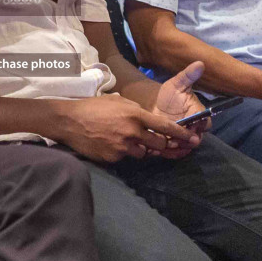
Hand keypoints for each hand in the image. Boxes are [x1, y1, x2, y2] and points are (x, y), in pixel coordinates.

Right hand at [58, 94, 201, 163]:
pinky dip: (122, 153)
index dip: (181, 134)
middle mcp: (132, 132)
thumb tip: (147, 118)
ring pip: (142, 153)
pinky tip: (110, 144)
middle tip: (158, 142)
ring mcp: (122, 147)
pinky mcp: (112, 158)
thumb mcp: (118, 101)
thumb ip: (135, 110)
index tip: (192, 139)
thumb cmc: (93, 107)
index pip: (165, 127)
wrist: (69, 120)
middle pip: (158, 144)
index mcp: (135, 115)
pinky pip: (124, 158)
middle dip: (161, 144)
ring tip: (125, 140)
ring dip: (140, 148)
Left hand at [150, 60, 209, 151]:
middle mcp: (193, 129)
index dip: (201, 126)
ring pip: (184, 149)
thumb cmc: (169, 94)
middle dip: (186, 140)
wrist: (154, 104)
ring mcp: (182, 138)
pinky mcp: (172, 145)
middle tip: (175, 137)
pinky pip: (174, 154)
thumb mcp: (177, 83)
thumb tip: (200, 63)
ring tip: (165, 142)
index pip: (206, 124)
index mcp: (198, 115)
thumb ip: (188, 76)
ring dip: (176, 148)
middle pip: (195, 140)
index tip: (191, 124)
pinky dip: (168, 153)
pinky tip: (158, 149)